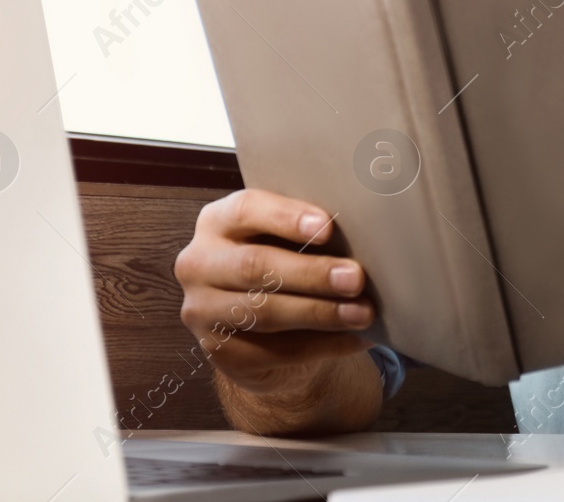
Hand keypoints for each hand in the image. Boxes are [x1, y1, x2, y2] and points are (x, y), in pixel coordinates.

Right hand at [175, 188, 374, 395]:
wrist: (263, 328)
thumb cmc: (283, 265)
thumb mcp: (287, 240)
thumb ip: (309, 233)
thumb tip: (364, 232)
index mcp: (217, 222)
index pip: (245, 210)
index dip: (286, 217)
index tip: (327, 227)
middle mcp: (199, 263)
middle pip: (254, 266)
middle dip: (311, 273)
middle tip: (355, 278)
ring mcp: (202, 311)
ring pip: (265, 312)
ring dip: (321, 313)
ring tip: (363, 313)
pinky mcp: (219, 352)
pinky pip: (276, 351)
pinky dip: (324, 345)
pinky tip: (356, 339)